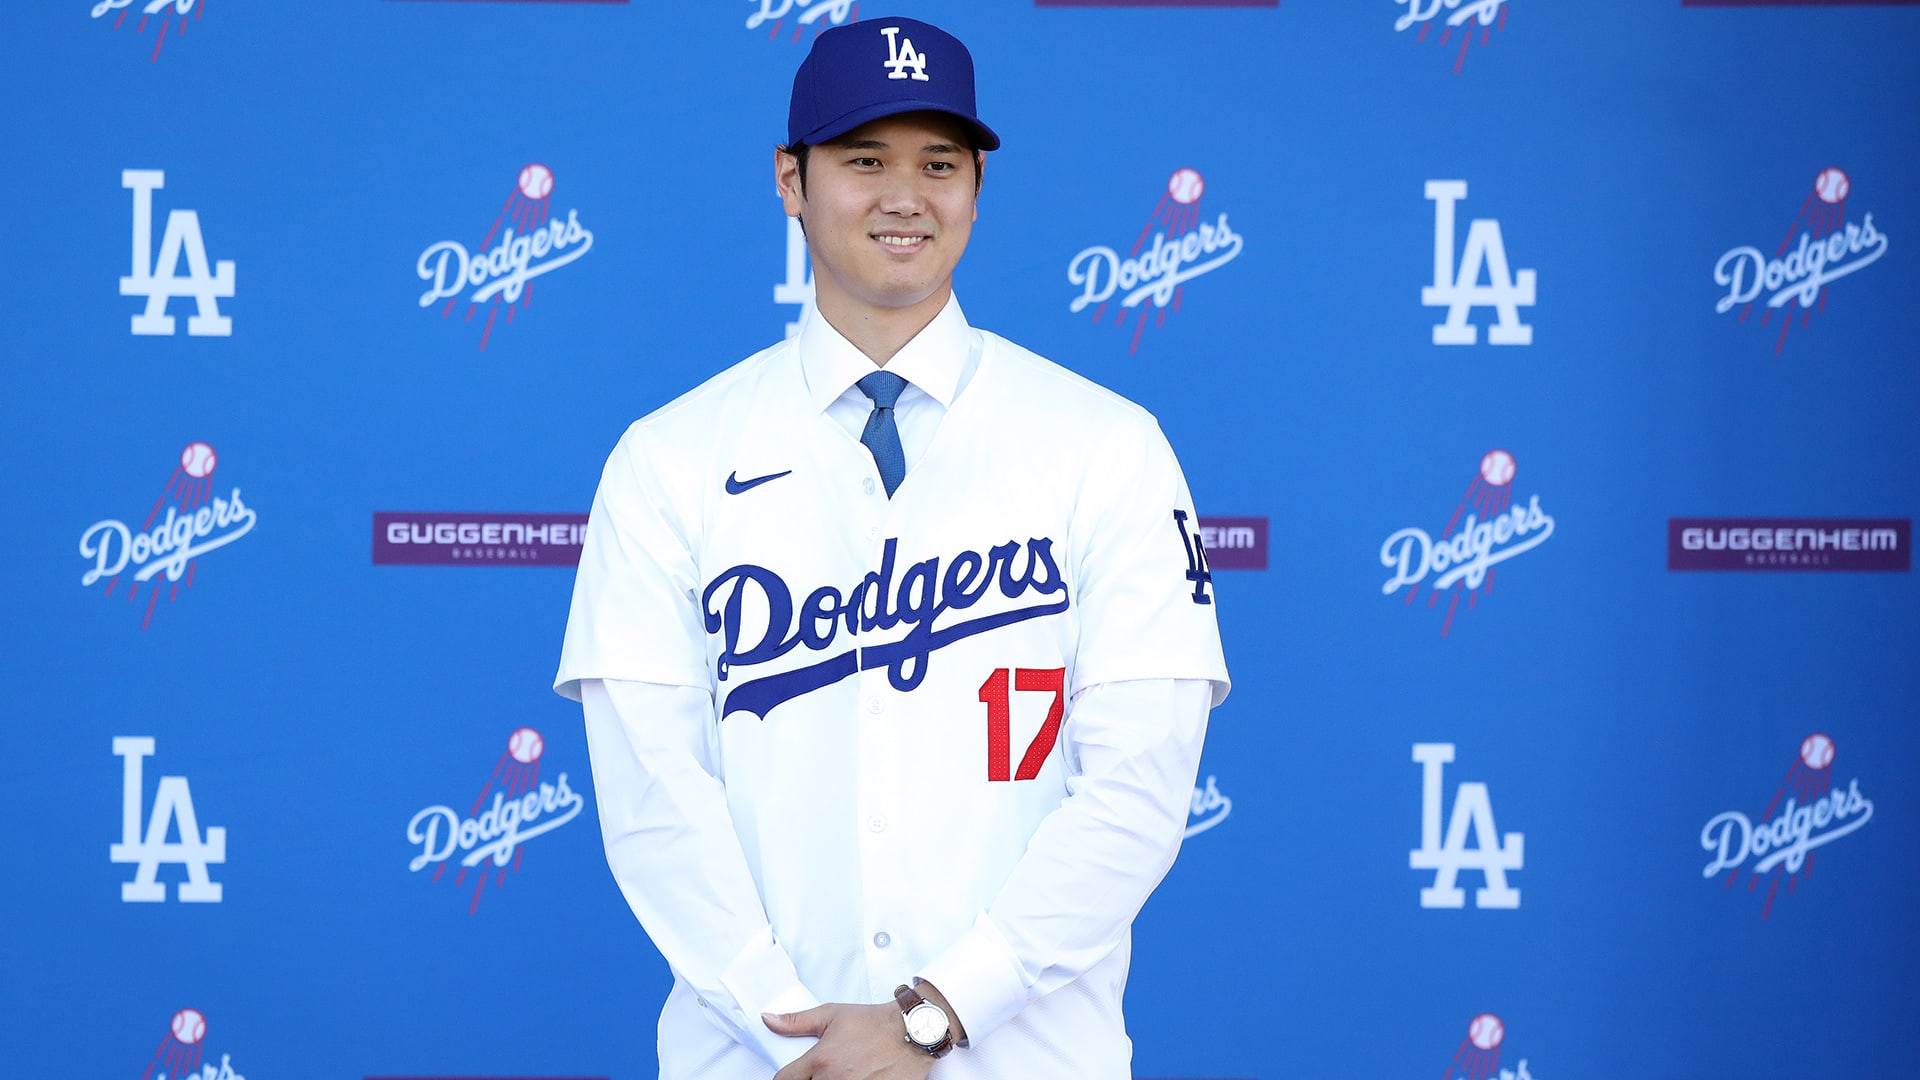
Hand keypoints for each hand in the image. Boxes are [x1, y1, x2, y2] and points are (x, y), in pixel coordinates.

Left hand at [764, 1003, 933, 1079]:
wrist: (912, 1032)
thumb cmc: (875, 1022)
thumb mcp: (832, 1014)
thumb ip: (796, 1021)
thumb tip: (768, 1019)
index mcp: (819, 1060)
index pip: (784, 1079)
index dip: (785, 1078)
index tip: (794, 1075)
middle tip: (823, 1072)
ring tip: (842, 1074)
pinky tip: (858, 1078)